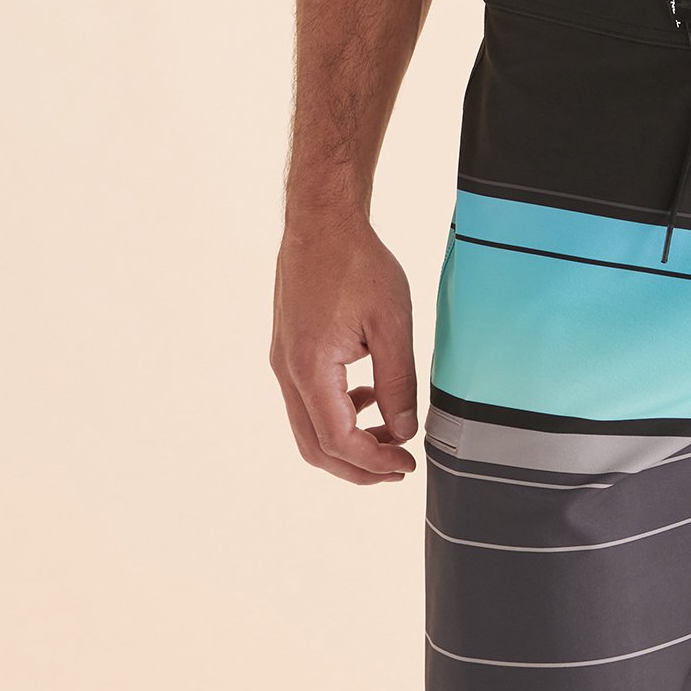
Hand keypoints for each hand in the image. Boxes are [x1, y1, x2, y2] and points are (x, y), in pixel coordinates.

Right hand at [270, 211, 419, 483]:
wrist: (321, 222)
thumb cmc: (358, 264)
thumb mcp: (391, 323)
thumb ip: (397, 382)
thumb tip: (404, 430)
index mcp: (310, 368)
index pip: (338, 440)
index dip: (374, 461)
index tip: (407, 465)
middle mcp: (287, 372)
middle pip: (316, 447)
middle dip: (358, 466)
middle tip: (398, 468)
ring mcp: (283, 362)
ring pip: (309, 427)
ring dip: (348, 442)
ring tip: (390, 434)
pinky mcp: (288, 351)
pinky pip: (307, 401)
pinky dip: (337, 414)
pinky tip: (368, 396)